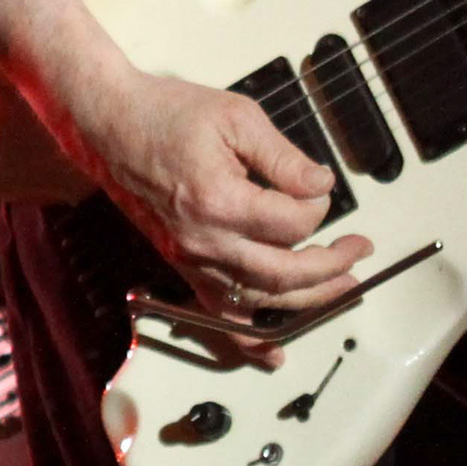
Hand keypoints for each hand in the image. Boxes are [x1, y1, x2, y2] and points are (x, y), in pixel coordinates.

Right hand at [0, 0, 367, 312]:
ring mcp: (189, 257)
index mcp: (219, 200)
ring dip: (308, 300)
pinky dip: (248, 339)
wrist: (107, 122)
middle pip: (286, 274)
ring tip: (343, 287)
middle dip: (333, 266)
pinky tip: (274, 352)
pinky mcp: (179, 263)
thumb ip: (284, 157)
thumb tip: (322, 186)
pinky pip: (217, 314)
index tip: (317, 183)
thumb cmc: (167, 112)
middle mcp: (204, 240)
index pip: (295, 221)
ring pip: (260, 300)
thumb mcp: (236, 117)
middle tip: (359, 250)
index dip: (320, 202)